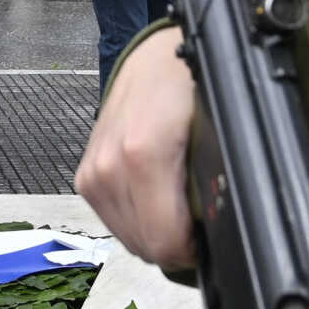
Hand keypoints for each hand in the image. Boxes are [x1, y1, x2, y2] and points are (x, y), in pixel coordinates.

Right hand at [74, 23, 197, 271]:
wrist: (156, 56)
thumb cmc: (189, 82)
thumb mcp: (218, 128)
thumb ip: (217, 180)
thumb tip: (222, 228)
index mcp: (143, 155)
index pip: (165, 243)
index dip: (195, 252)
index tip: (209, 236)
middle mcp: (109, 166)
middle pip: (146, 247)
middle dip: (176, 244)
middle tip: (199, 220)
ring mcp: (93, 171)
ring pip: (129, 239)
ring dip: (155, 233)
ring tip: (179, 206)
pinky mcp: (85, 176)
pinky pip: (114, 220)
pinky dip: (137, 220)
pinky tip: (156, 198)